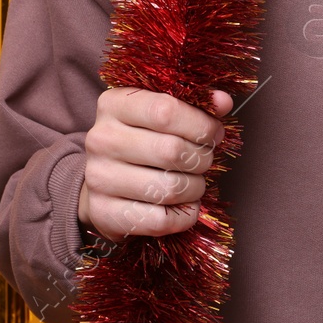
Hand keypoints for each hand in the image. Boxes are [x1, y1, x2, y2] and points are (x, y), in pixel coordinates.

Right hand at [78, 87, 233, 242]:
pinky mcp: (105, 213)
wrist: (101, 181)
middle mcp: (102, 139)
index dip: (201, 124)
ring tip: (194, 182)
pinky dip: (185, 216)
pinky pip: (161, 220)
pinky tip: (185, 206)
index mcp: (114, 105)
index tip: (214, 132)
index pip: (166, 111)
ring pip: (169, 188)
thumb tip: (223, 102)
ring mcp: (100, 178)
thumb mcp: (158, 112)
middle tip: (204, 160)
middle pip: (171, 151)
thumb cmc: (139, 140)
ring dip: (195, 188)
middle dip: (201, 158)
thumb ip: (192, 103)